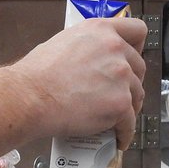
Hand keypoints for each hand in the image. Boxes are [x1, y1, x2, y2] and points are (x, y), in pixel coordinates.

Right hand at [13, 18, 147, 148]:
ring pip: (137, 95)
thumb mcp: (64, 42)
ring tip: (116, 118)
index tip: (131, 59)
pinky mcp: (120, 104)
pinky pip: (129, 122)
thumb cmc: (37, 74)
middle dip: (130, 82)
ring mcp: (121, 76)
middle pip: (139, 67)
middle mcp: (115, 49)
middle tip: (118, 94)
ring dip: (129, 107)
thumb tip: (94, 58)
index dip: (136, 47)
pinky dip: (125, 132)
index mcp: (102, 30)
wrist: (29, 97)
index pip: (137, 30)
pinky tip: (118, 137)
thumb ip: (89, 46)